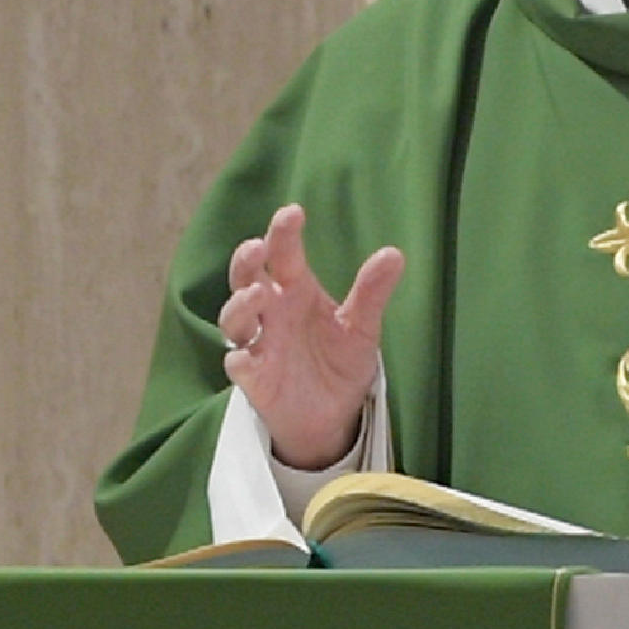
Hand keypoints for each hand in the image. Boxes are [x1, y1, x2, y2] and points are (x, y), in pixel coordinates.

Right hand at [218, 203, 401, 471]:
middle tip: (257, 247)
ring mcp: (259, 343)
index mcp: (295, 290)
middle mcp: (271, 312)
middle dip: (246, 262)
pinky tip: (245, 355)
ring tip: (258, 294)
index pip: (283, 255)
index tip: (292, 213)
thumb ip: (372, 293)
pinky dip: (239, 358)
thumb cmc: (340, 362)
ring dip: (241, 305)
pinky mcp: (254, 378)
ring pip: (234, 318)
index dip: (283, 234)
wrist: (333, 415)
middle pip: (246, 278)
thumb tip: (394, 254)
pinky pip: (238, 364)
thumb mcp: (361, 327)